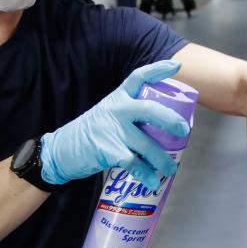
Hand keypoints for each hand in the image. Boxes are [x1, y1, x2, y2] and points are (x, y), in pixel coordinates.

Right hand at [40, 61, 189, 189]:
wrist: (62, 149)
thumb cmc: (93, 132)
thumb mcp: (109, 113)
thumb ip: (131, 114)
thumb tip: (164, 126)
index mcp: (118, 97)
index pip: (139, 77)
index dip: (158, 70)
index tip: (177, 65)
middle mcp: (116, 109)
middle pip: (150, 110)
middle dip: (171, 120)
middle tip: (184, 130)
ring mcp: (112, 129)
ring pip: (146, 143)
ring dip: (162, 158)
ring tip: (170, 169)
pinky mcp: (108, 150)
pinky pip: (133, 163)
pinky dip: (146, 174)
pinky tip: (153, 182)